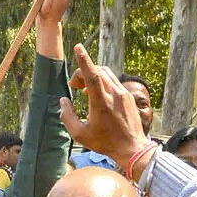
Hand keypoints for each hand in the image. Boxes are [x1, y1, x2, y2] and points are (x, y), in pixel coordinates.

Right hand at [61, 44, 146, 167]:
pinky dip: (103, 82)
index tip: (78, 48)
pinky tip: (98, 95)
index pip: (92, 75)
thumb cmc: (105, 143)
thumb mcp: (80, 134)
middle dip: (83, 73)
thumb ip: (68, 116)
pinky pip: (114, 82)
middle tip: (75, 87)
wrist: (132, 148)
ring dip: (93, 76)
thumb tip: (63, 101)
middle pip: (97, 71)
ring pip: (107, 74)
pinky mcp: (129, 97)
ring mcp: (124, 94)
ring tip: (85, 91)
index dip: (84, 60)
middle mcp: (114, 95)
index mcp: (101, 103)